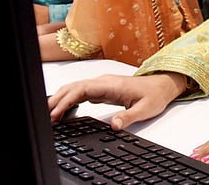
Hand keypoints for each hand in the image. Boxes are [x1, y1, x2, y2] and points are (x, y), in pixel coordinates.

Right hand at [47, 73, 186, 129]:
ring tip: (50, 115)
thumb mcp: (145, 109)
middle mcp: (103, 82)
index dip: (67, 100)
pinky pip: (81, 93)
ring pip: (75, 88)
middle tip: (46, 116)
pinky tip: (62, 111)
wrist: (161, 86)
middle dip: (58, 99)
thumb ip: (128, 117)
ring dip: (61, 99)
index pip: (82, 89)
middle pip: (74, 87)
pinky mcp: (101, 90)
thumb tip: (114, 125)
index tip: (56, 112)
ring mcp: (101, 85)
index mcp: (111, 85)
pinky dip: (69, 101)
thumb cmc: (154, 95)